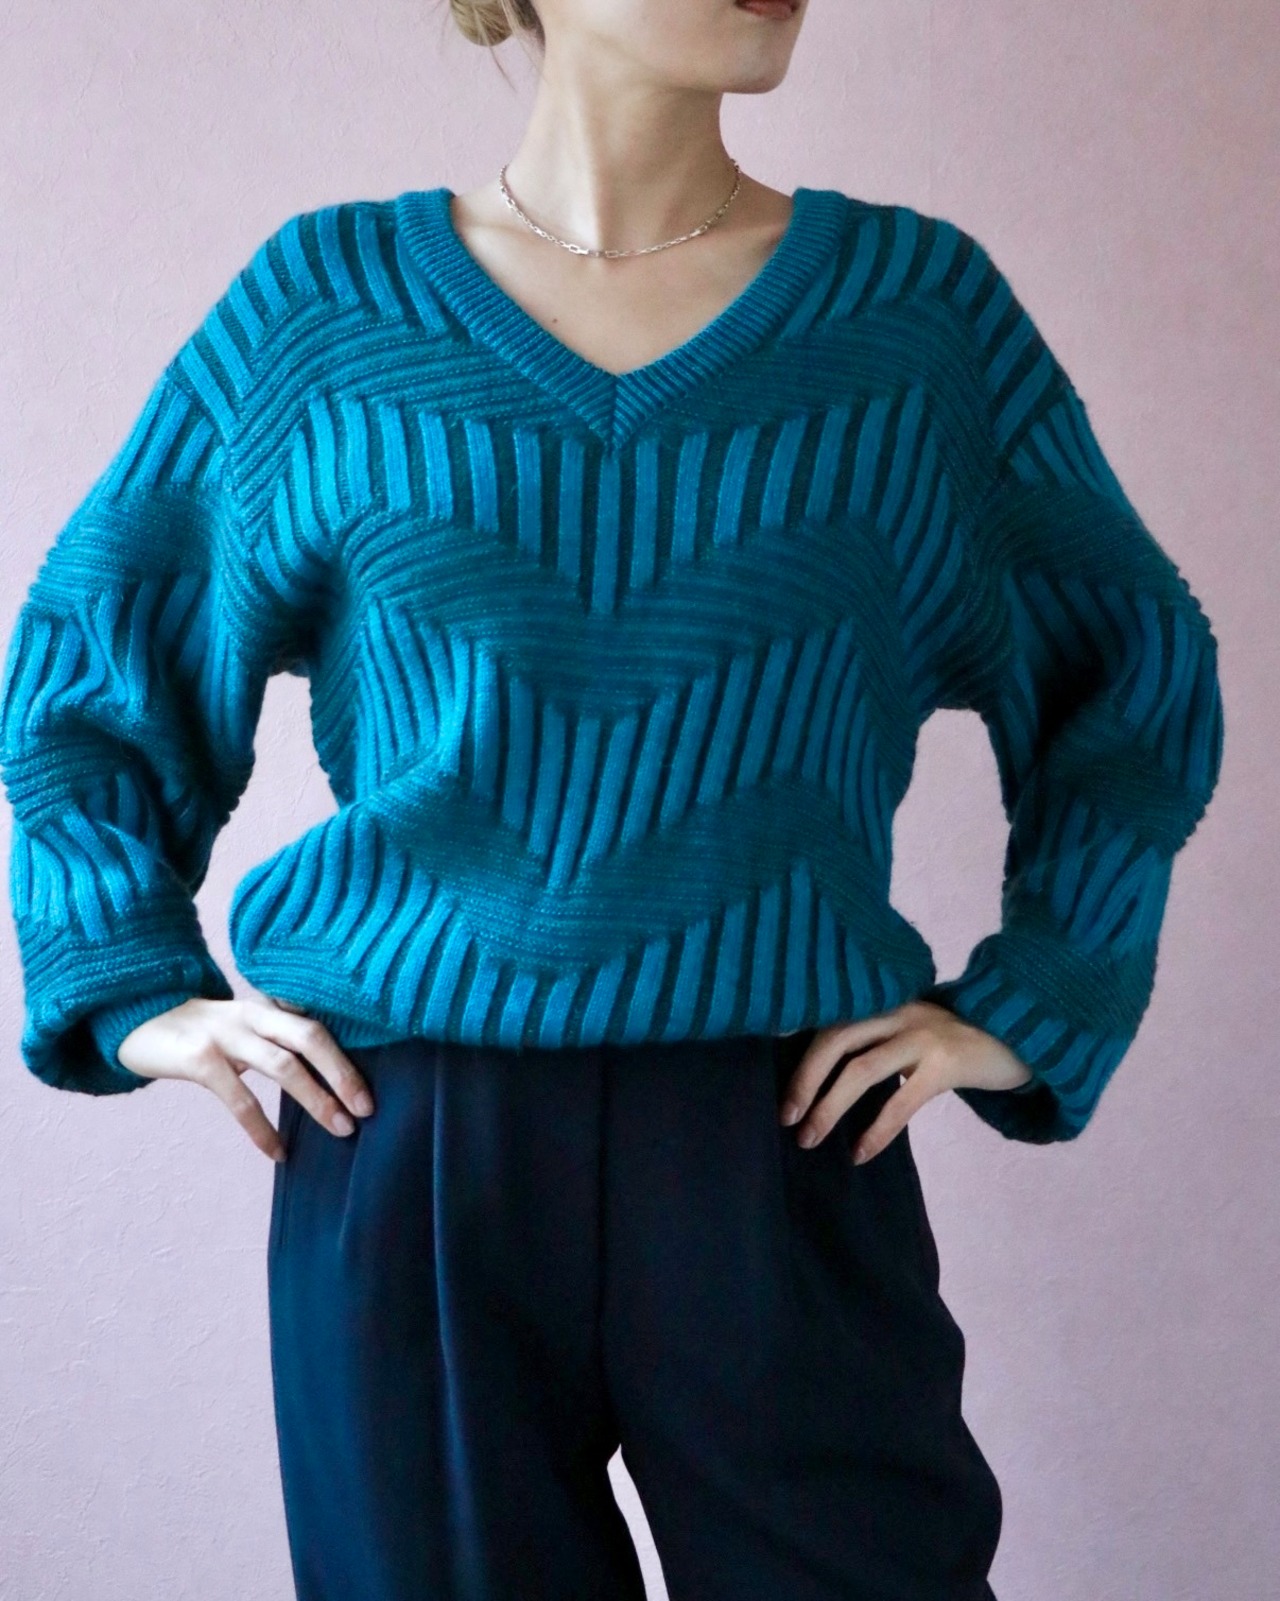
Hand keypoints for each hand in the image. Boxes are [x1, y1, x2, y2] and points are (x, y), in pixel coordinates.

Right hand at [115, 995, 374, 1162]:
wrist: (134, 1016)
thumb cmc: (196, 1031)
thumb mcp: (239, 1028)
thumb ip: (273, 1042)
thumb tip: (322, 1077)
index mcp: (266, 1008)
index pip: (317, 1027)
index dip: (347, 1057)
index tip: (371, 1090)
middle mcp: (252, 1015)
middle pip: (310, 1037)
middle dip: (343, 1074)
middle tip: (367, 1110)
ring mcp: (225, 1034)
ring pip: (283, 1065)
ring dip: (317, 1099)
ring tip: (340, 1129)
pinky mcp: (199, 1058)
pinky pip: (239, 1097)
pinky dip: (262, 1128)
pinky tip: (278, 1152)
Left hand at [778, 1001, 1033, 1164]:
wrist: (1023, 1036)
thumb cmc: (958, 1041)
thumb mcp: (914, 1029)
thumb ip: (878, 1038)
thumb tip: (828, 1072)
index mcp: (886, 1001)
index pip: (831, 1016)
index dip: (796, 1038)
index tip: (768, 1061)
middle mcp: (899, 1010)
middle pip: (835, 1040)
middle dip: (804, 1080)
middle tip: (786, 1117)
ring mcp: (923, 1035)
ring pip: (861, 1069)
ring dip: (828, 1107)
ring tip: (809, 1138)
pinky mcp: (947, 1064)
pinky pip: (902, 1101)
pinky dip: (875, 1130)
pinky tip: (859, 1153)